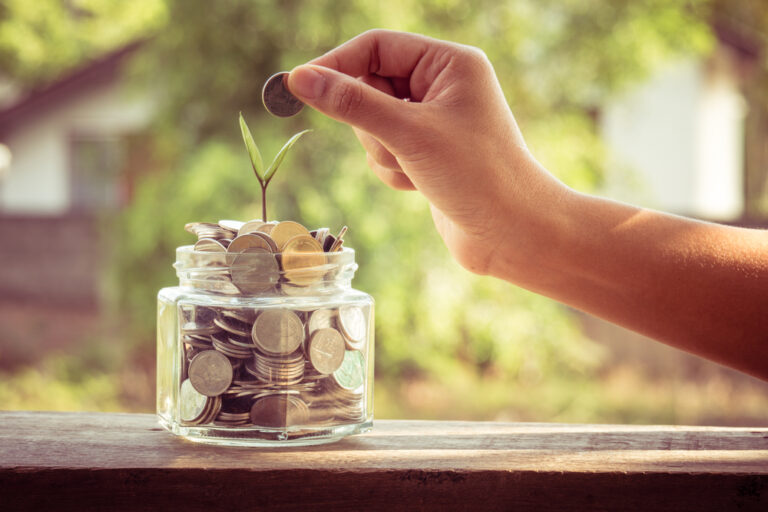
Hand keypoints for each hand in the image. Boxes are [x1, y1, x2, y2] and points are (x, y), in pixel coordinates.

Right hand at [287, 29, 567, 276]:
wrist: (512, 234)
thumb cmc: (475, 176)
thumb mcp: (408, 134)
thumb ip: (351, 104)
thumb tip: (300, 79)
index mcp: (449, 64)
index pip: (377, 47)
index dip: (337, 65)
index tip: (300, 85)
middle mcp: (442, 86)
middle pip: (371, 87)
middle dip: (373, 125)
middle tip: (394, 145)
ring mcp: (434, 121)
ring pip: (373, 125)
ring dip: (384, 153)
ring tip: (417, 171)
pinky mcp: (427, 153)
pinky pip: (385, 151)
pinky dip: (393, 171)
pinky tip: (420, 185)